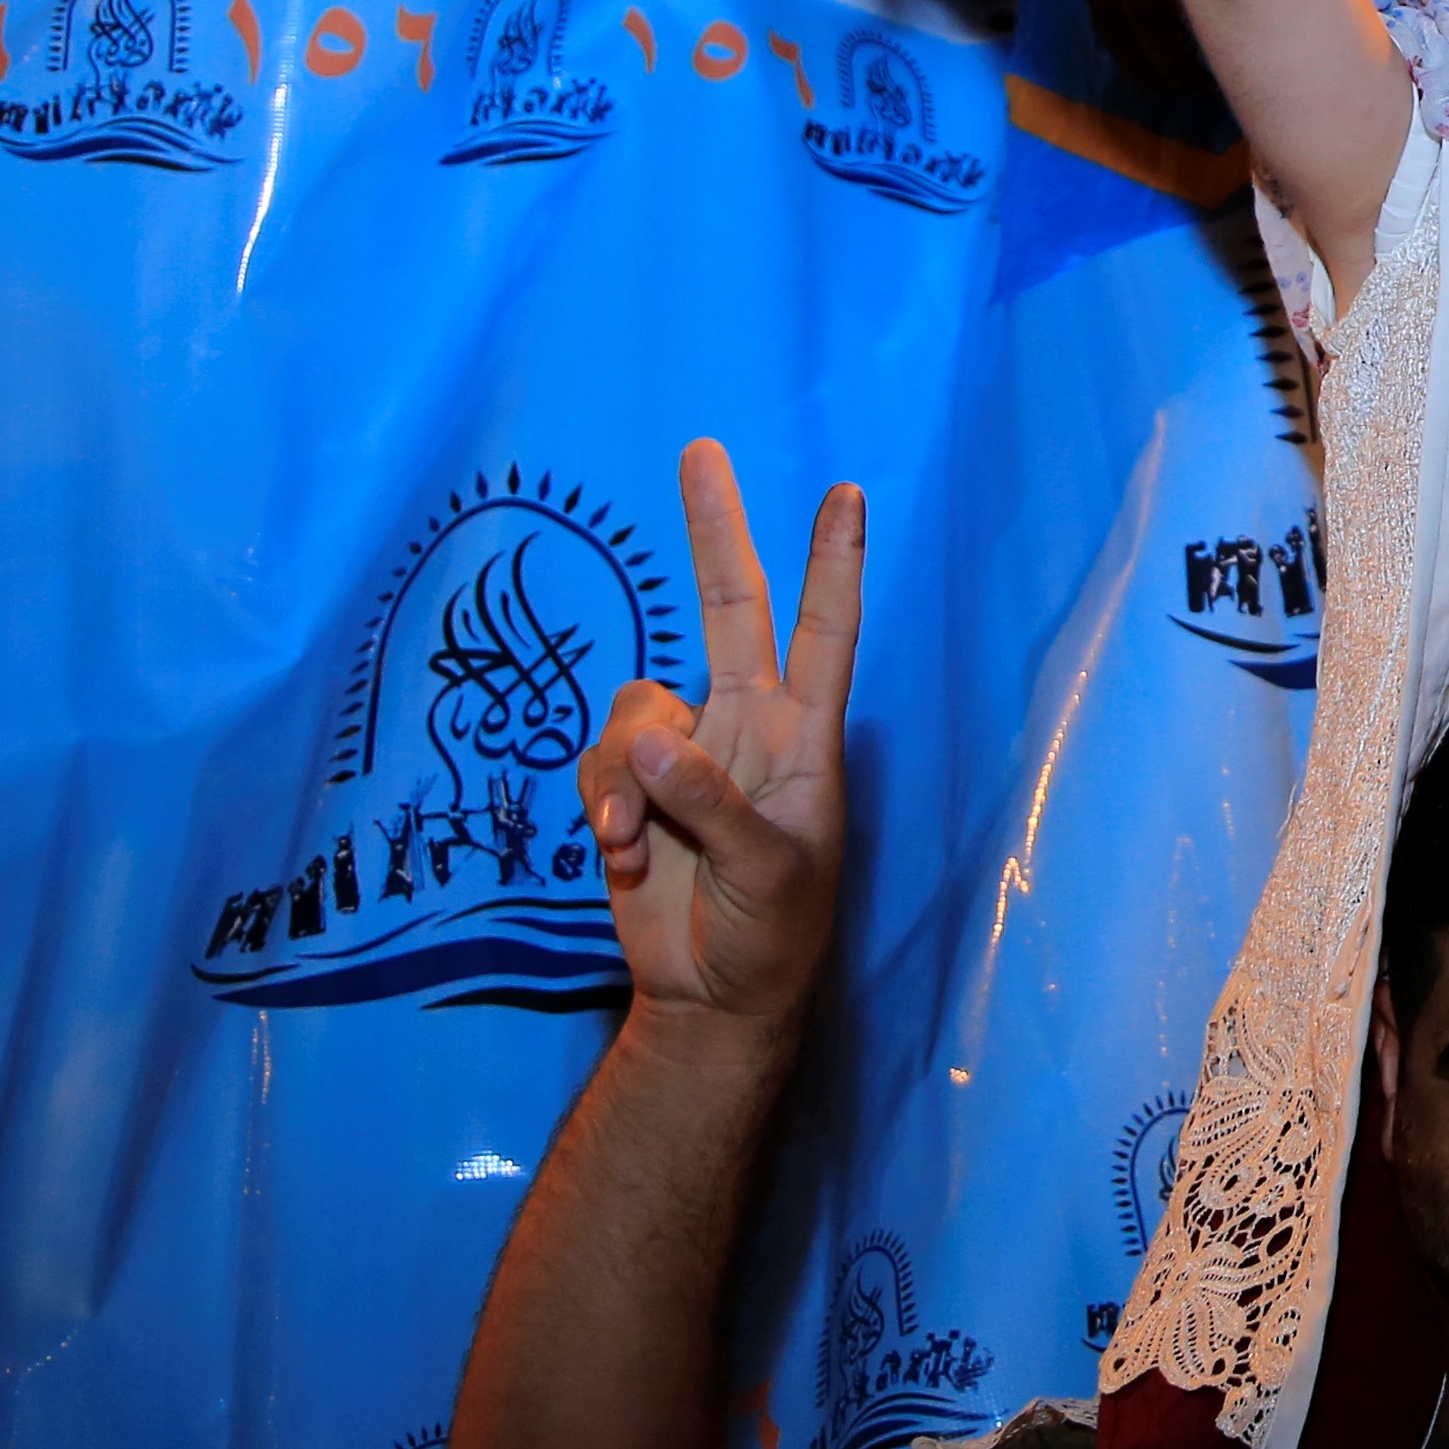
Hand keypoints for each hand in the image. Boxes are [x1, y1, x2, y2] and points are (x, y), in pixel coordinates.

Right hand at [577, 447, 867, 1028]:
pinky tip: (623, 859)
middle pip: (728, 608)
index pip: (824, 633)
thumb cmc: (773, 936)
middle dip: (714, 530)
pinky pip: (602, 763)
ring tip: (636, 844)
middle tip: (703, 448)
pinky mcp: (630, 787)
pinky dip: (604, 808)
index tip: (847, 491)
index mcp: (804, 739)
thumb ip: (712, 801)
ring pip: (638, 706)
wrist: (713, 999)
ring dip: (626, 775)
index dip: (833, 564)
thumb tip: (651, 735)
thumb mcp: (768, 873)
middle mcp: (746, 726)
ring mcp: (685, 754)